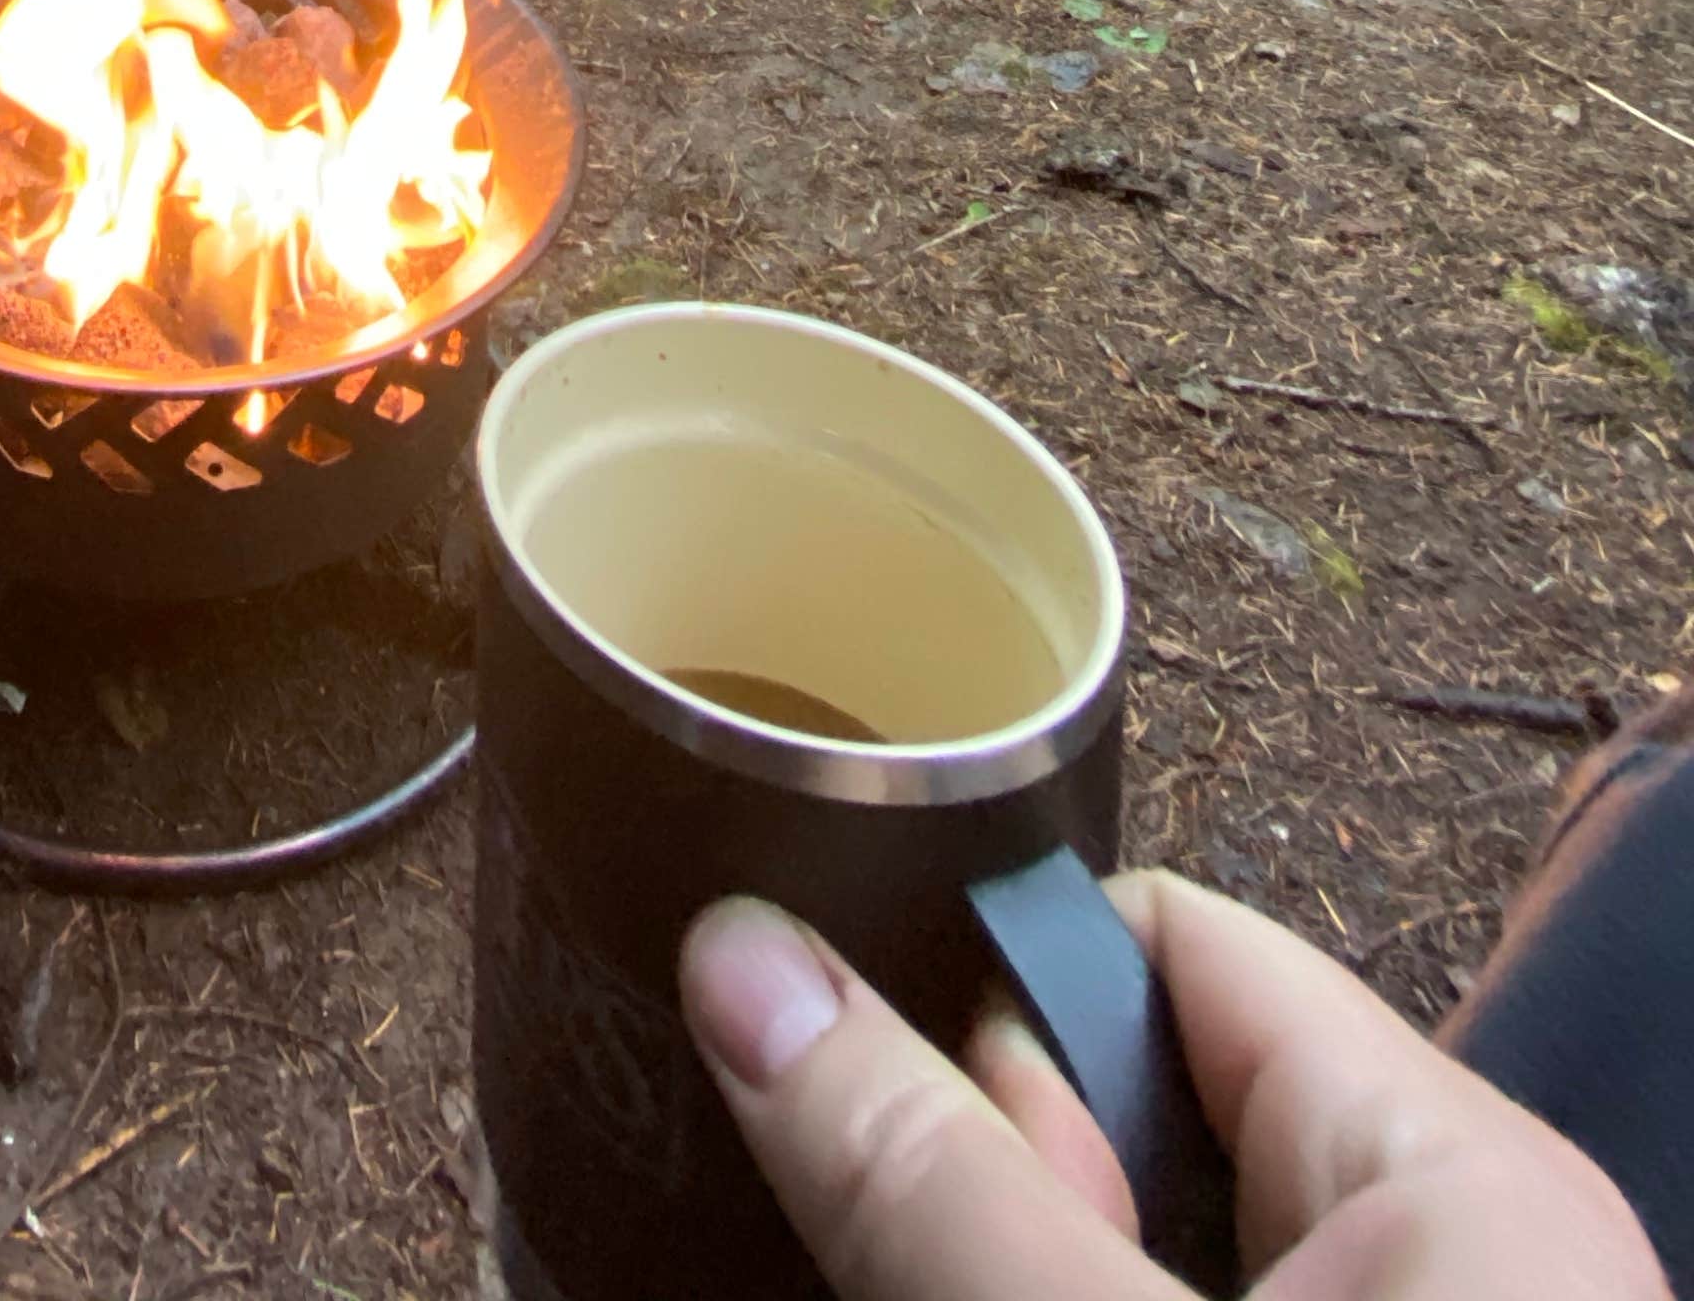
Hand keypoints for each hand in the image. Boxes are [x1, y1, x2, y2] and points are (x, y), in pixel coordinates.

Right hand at [677, 873, 1662, 1297]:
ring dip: (1030, 1273)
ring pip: (1150, 1246)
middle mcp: (1474, 1253)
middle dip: (1027, 1195)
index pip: (1162, 946)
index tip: (943, 1157)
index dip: (1016, 1033)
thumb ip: (925, 1175)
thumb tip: (739, 962)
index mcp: (1465, 1173)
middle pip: (1147, 1108)